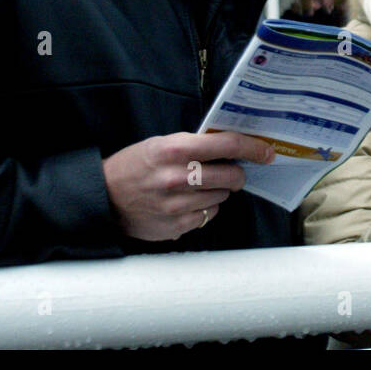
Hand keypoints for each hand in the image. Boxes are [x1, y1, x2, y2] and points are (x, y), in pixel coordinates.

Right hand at [102, 131, 273, 240]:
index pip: (228, 145)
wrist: (103, 197)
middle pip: (233, 175)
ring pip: (223, 196)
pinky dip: (205, 208)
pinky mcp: (178, 225)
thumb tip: (232, 147)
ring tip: (196, 186)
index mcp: (175, 149)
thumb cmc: (134, 166)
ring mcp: (178, 204)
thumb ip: (195, 145)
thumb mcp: (161, 144)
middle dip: (236, 173)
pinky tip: (187, 202)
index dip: (254, 148)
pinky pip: (209, 214)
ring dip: (218, 190)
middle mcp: (179, 177)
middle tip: (229, 171)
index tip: (267, 152)